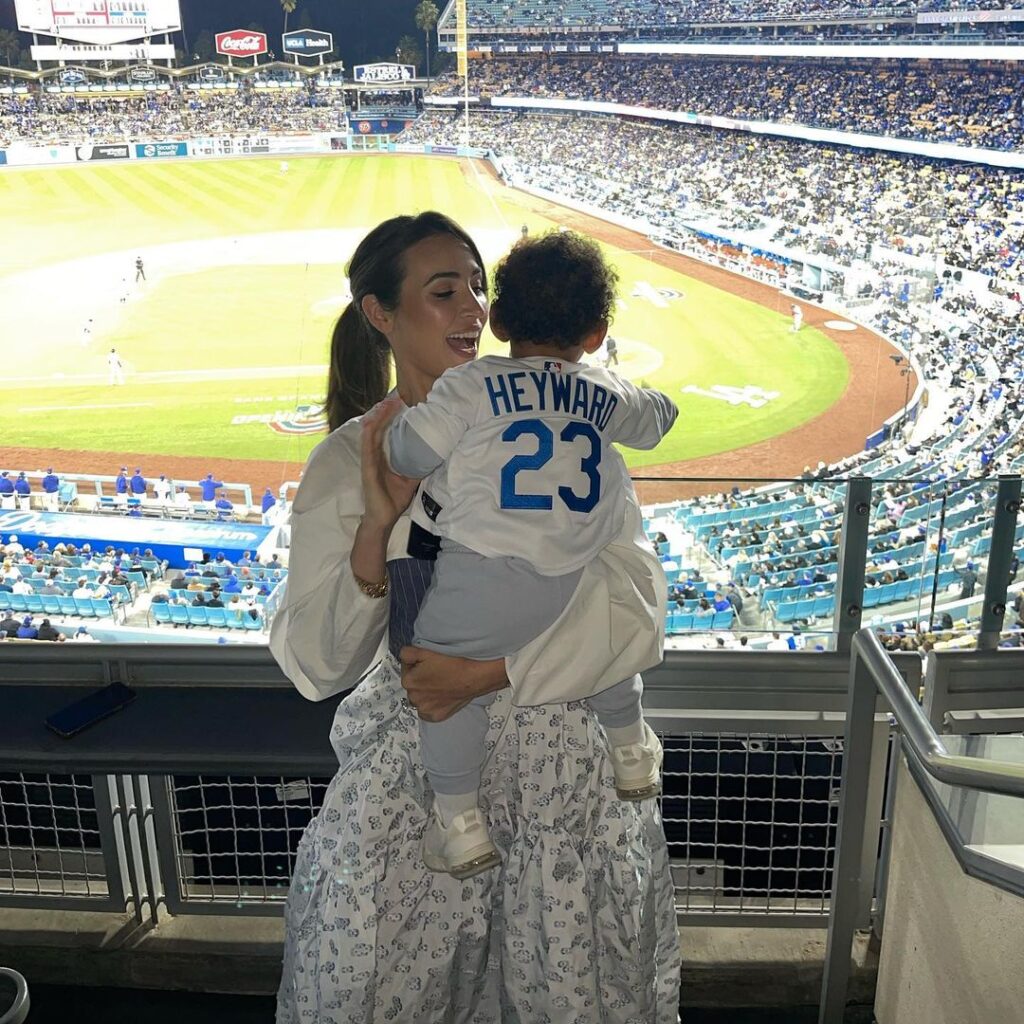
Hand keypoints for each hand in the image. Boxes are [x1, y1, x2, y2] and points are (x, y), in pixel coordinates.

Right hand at [360, 396, 418, 530]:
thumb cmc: (392, 500)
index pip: (385, 433)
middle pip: (377, 429)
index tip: (399, 403)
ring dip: (377, 419)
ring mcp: (369, 463)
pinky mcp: (368, 471)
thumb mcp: (410, 480)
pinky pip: (367, 450)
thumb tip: (434, 457)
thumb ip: (417, 467)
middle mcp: (374, 457)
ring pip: (371, 435)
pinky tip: (371, 424)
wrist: (382, 519)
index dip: (389, 418)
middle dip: (384, 413)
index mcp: (383, 458)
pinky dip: (368, 435)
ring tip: (384, 404)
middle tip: (393, 398)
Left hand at [400, 646, 508, 721]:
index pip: (406, 668)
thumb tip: (404, 656)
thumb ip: (408, 653)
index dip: (417, 664)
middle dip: (421, 679)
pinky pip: (427, 711)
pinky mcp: (435, 716)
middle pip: (413, 685)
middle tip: (436, 673)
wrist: (474, 677)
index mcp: (409, 681)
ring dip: (425, 693)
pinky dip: (432, 705)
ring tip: (440, 685)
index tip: (428, 663)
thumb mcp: (426, 652)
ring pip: (420, 698)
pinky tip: (441, 696)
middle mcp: (413, 697)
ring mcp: (424, 709)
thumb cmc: (454, 665)